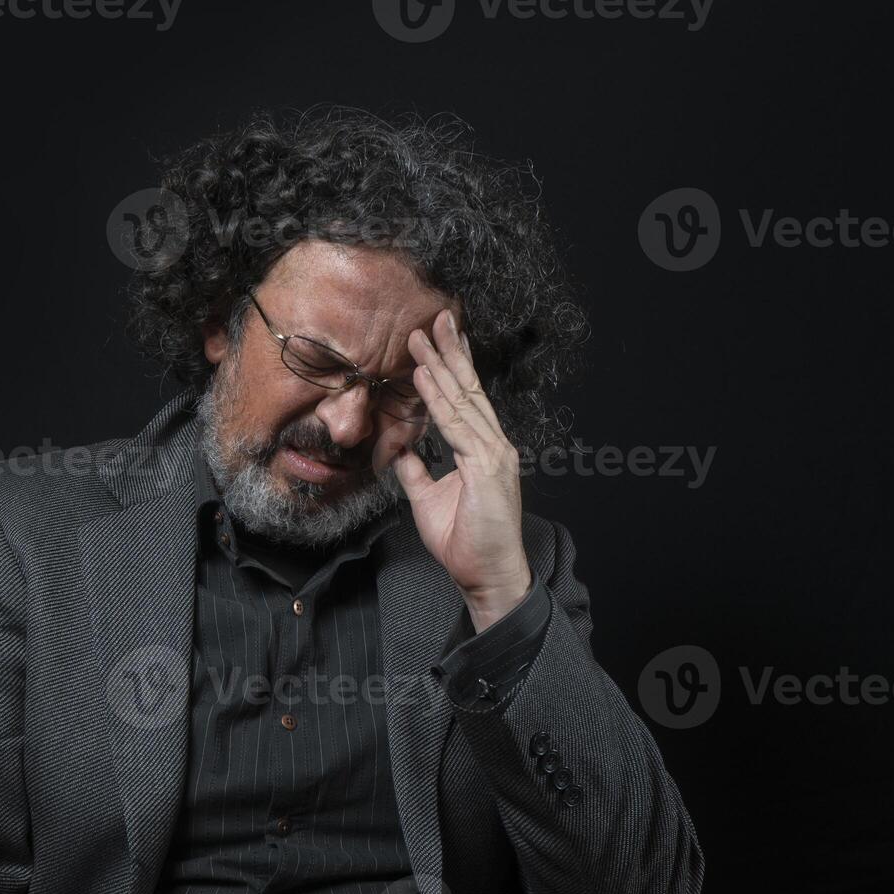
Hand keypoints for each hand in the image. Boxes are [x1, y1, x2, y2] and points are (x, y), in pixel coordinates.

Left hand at [394, 309, 531, 632]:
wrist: (487, 575)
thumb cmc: (465, 542)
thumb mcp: (429, 500)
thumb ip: (417, 472)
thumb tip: (399, 451)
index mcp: (483, 450)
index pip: (466, 400)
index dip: (450, 368)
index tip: (437, 341)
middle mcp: (494, 445)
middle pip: (469, 389)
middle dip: (451, 352)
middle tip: (438, 317)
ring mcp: (494, 454)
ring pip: (462, 401)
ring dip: (440, 366)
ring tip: (422, 337)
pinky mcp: (487, 468)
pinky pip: (456, 427)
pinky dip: (438, 400)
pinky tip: (424, 378)